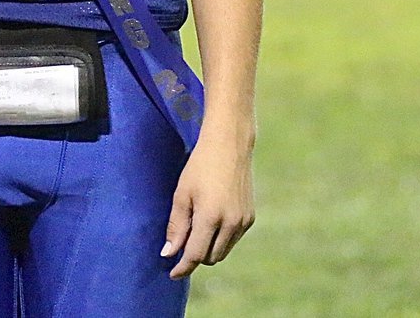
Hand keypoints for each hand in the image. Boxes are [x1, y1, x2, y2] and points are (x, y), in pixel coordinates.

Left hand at [161, 133, 255, 278]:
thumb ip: (176, 226)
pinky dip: (220, 238)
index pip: (196, 255)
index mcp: (211, 217)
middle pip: (210, 257)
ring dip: (208, 248)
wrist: (229, 146)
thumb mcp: (181, 194)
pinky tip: (210, 220)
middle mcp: (231, 223)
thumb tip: (169, 253)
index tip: (172, 273)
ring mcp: (243, 222)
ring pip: (223, 251)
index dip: (183, 266)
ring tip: (195, 228)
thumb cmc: (199, 167)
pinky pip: (232, 239)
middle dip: (195, 256)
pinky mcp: (250, 218)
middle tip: (181, 243)